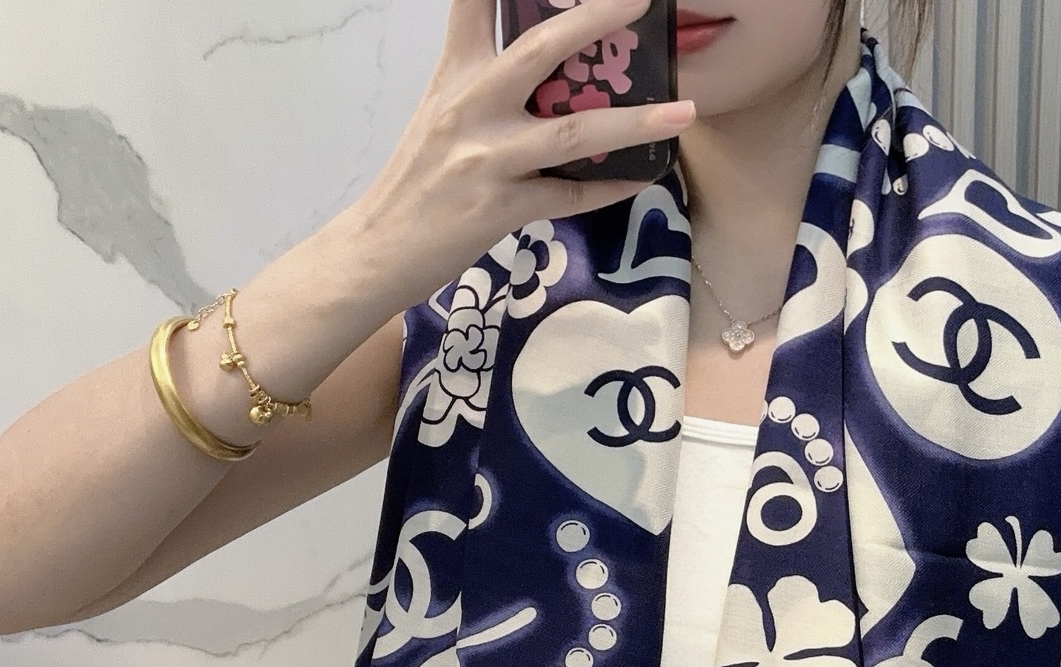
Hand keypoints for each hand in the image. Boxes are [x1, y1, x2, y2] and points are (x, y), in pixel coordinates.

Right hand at [341, 0, 696, 319]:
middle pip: (541, 48)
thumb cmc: (416, 182)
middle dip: (596, 19)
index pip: (475, 1)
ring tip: (682, 112)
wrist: (378, 248)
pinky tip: (644, 177)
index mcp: (454, 74)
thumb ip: (485, 84)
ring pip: (573, 133)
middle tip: (640, 2)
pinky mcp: (501, 209)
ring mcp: (488, 159)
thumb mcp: (441, 115)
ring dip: (634, 122)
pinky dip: (611, 188)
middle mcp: (471, 106)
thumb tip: (544, 68)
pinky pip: (571, 197)